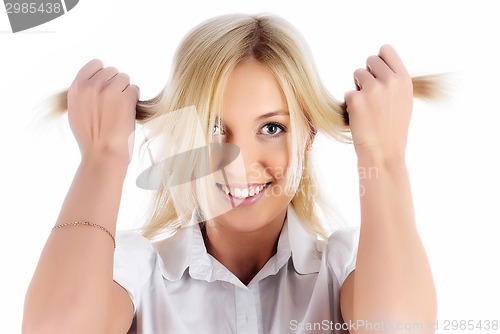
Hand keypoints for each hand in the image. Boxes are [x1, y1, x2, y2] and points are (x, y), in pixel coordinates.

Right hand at [67, 59, 139, 164]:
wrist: (102, 154)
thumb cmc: (91, 138)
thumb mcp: (76, 112)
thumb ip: (83, 93)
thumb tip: (93, 80)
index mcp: (77, 88)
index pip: (95, 64)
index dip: (104, 75)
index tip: (107, 87)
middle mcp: (91, 86)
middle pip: (112, 71)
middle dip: (115, 84)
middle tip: (114, 104)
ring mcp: (109, 91)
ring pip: (124, 78)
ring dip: (125, 91)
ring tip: (120, 109)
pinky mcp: (125, 98)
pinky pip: (135, 89)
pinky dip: (134, 99)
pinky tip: (128, 112)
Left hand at [344, 44, 412, 163]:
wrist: (384, 153)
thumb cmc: (392, 129)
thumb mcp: (403, 101)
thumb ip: (394, 80)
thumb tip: (378, 61)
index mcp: (404, 79)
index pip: (386, 50)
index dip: (379, 60)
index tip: (377, 74)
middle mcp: (390, 81)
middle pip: (370, 59)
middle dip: (367, 74)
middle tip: (371, 95)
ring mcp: (373, 89)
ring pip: (357, 73)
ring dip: (358, 88)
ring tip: (367, 107)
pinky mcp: (356, 99)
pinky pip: (348, 93)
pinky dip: (351, 104)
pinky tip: (360, 117)